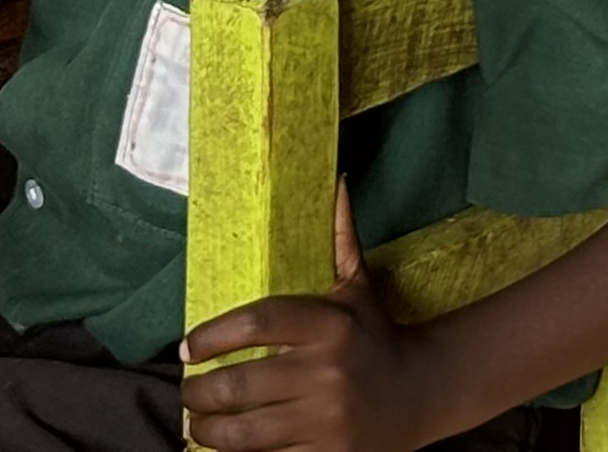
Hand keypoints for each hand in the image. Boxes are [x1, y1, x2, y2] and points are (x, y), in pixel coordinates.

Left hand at [181, 187, 443, 451]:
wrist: (419, 394)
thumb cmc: (376, 335)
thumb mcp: (358, 287)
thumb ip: (339, 240)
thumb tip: (333, 182)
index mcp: (330, 325)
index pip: (257, 322)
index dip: (213, 334)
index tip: (188, 345)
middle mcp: (326, 373)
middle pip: (238, 385)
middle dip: (198, 392)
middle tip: (188, 390)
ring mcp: (324, 419)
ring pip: (242, 432)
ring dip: (207, 428)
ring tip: (198, 420)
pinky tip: (225, 444)